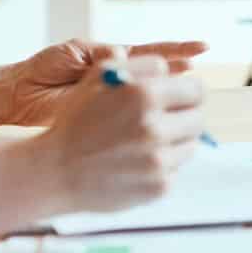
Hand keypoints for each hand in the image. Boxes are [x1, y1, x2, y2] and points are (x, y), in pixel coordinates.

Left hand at [5, 40, 207, 127]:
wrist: (19, 96)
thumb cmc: (43, 69)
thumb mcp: (71, 53)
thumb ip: (99, 52)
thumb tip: (124, 53)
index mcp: (117, 61)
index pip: (156, 55)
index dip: (179, 52)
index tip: (202, 49)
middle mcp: (123, 84)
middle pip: (162, 81)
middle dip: (181, 80)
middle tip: (195, 78)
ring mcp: (117, 107)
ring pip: (153, 106)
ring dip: (170, 105)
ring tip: (187, 104)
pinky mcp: (107, 126)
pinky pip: (133, 127)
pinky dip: (150, 129)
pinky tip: (163, 132)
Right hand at [26, 54, 206, 212]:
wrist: (53, 171)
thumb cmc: (76, 121)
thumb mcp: (101, 78)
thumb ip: (141, 65)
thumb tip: (173, 68)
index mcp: (145, 95)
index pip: (197, 90)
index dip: (188, 92)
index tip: (181, 98)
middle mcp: (155, 128)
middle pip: (198, 118)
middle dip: (184, 117)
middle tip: (166, 121)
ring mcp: (158, 161)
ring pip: (189, 146)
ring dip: (174, 143)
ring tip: (144, 143)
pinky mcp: (158, 187)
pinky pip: (175, 171)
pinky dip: (161, 168)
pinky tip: (136, 164)